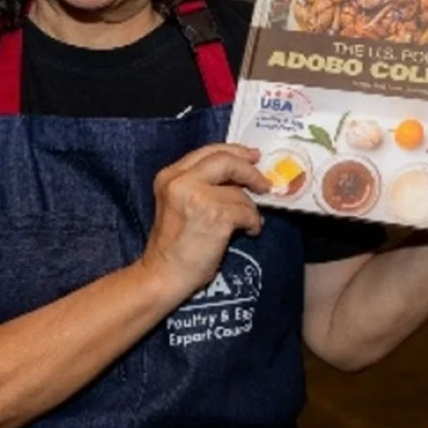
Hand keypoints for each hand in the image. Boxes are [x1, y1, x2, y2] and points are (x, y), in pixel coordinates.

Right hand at [141, 143, 270, 298]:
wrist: (163, 276)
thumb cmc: (174, 247)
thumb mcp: (179, 203)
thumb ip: (202, 185)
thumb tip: (241, 176)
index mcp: (170, 176)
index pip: (208, 151)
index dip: (235, 151)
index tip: (252, 156)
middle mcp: (180, 181)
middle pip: (225, 160)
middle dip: (250, 171)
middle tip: (264, 183)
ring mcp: (197, 196)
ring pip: (239, 192)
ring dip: (250, 209)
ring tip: (247, 223)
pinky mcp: (215, 215)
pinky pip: (246, 212)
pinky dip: (252, 223)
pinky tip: (248, 232)